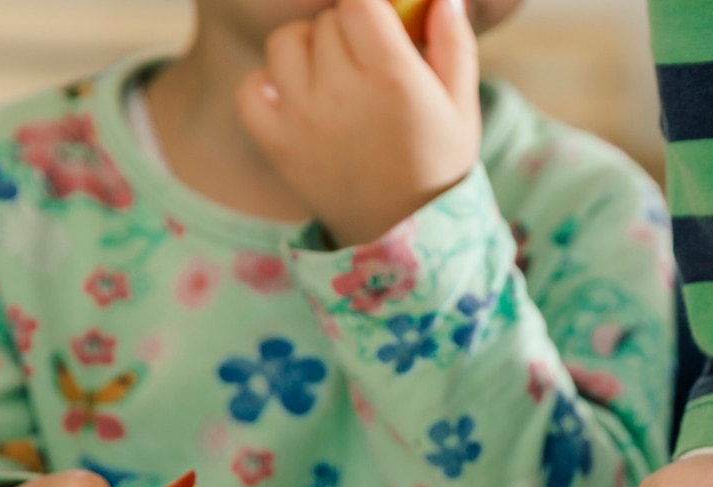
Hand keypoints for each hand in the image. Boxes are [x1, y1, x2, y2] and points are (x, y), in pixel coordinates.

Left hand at [235, 0, 480, 246]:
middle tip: (364, 59)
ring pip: (285, 43)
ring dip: (305, 48)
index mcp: (393, 76)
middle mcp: (343, 92)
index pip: (359, 1)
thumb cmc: (437, 166)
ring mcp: (303, 118)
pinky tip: (294, 96)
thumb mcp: (461, 106)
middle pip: (325, 21)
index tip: (376, 20)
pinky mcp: (276, 143)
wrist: (404, 237)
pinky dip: (267, 84)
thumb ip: (454, 43)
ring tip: (329, 74)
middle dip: (345, 30)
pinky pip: (251, 87)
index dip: (367, 4)